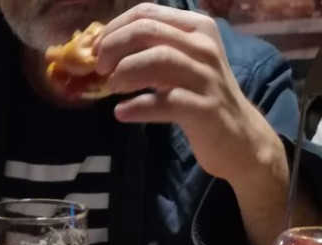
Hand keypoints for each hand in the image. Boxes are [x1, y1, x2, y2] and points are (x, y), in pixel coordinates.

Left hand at [94, 3, 284, 185]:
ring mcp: (205, 76)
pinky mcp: (203, 109)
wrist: (239, 139)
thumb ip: (153, 53)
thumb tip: (106, 51)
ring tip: (111, 86)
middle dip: (115, 46)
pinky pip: (165, 103)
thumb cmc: (203, 99)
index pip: (147, 13)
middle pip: (148, 31)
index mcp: (196, 27)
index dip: (115, 28)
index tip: (97, 49)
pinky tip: (121, 112)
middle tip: (100, 68)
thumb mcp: (182, 66)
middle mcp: (203, 45)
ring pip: (157, 59)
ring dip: (125, 72)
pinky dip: (137, 107)